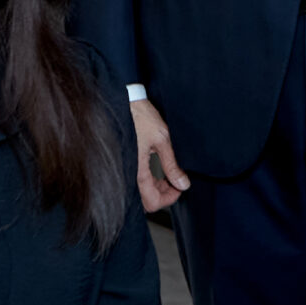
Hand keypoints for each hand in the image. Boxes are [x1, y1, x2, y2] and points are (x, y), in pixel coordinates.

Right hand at [130, 96, 189, 211]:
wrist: (123, 102)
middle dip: (163, 194)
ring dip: (156, 187)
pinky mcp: (124, 163)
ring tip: (168, 173)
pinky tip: (156, 169)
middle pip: (146, 200)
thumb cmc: (139, 117)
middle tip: (176, 180)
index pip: (152, 202)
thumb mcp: (162, 139)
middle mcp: (128, 174)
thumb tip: (183, 183)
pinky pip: (136, 181)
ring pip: (140, 192)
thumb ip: (172, 164)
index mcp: (137, 171)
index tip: (180, 188)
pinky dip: (148, 180)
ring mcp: (125, 170)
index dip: (169, 199)